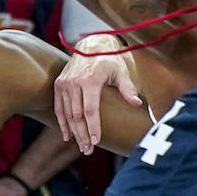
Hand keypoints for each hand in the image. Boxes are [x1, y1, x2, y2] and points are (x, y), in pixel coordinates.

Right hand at [55, 36, 140, 152]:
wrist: (91, 44)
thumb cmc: (109, 60)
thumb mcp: (121, 71)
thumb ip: (128, 88)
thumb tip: (137, 103)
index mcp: (90, 80)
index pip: (90, 110)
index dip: (93, 127)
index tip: (96, 141)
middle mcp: (74, 82)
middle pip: (77, 115)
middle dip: (83, 135)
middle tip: (88, 150)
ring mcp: (65, 83)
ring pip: (67, 114)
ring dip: (73, 132)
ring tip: (81, 147)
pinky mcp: (59, 84)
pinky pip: (58, 107)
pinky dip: (62, 123)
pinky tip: (67, 136)